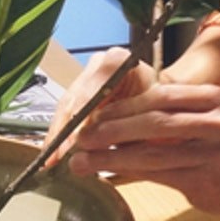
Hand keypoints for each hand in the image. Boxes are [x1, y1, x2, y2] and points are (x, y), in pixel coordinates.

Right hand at [45, 47, 154, 164]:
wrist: (167, 102)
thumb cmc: (163, 107)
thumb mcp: (150, 116)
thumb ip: (124, 128)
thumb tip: (98, 147)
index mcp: (117, 61)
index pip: (92, 92)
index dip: (80, 120)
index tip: (73, 143)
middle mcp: (98, 64)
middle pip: (74, 99)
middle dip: (65, 131)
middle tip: (58, 157)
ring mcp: (87, 76)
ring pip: (66, 107)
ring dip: (58, 135)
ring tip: (52, 160)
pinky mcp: (81, 91)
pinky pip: (66, 113)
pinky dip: (61, 134)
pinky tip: (54, 153)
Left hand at [65, 77, 219, 215]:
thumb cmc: (212, 145)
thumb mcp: (196, 120)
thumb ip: (161, 116)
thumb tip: (103, 120)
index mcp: (215, 97)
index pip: (161, 96)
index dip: (123, 106)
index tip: (92, 116)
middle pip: (155, 122)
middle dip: (112, 131)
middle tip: (81, 139)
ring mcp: (216, 152)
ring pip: (153, 152)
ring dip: (112, 157)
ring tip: (83, 162)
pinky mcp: (207, 179)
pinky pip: (159, 174)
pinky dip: (129, 172)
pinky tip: (108, 173)